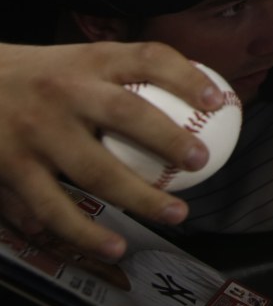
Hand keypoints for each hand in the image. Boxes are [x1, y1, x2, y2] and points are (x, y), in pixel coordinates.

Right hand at [0, 42, 223, 259]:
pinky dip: (84, 231)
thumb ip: (129, 75)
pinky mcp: (12, 169)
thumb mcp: (82, 60)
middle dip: (168, 139)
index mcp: (90, 61)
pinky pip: (54, 208)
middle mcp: (64, 93)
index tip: (218, 101)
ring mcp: (37, 133)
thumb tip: (202, 97)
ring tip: (175, 214)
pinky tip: (112, 246)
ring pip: (93, 171)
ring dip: (138, 197)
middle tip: (202, 161)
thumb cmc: (43, 78)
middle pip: (125, 114)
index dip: (186, 77)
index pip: (147, 59)